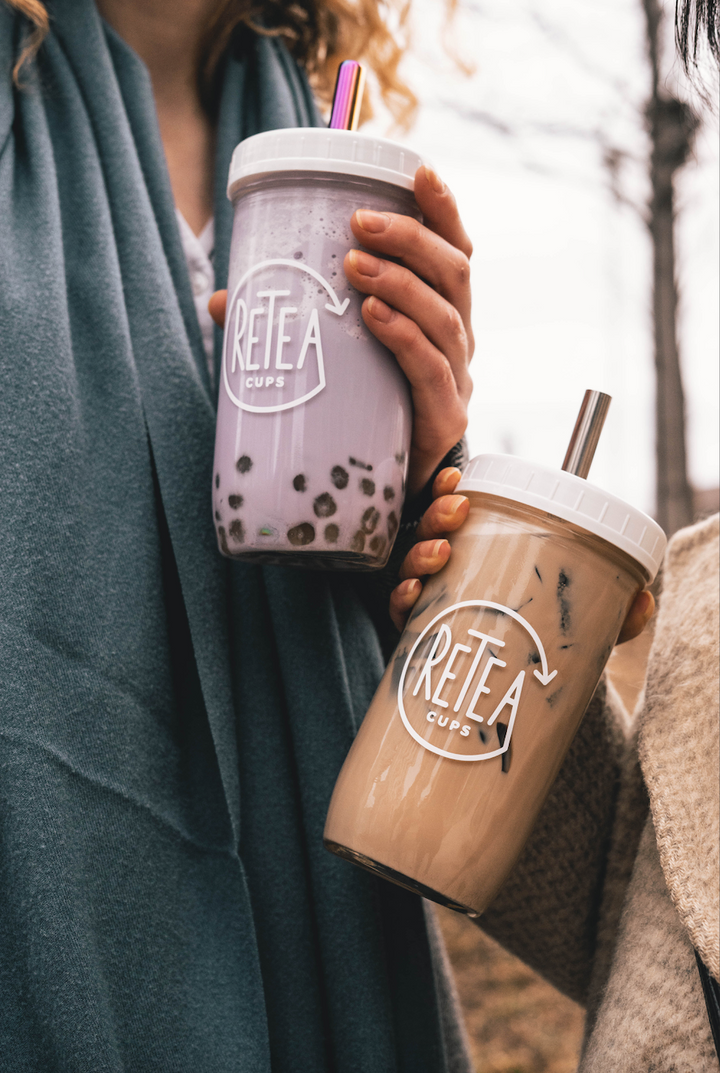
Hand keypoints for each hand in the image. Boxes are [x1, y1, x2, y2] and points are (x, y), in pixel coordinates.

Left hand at [208, 166, 471, 498]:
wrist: (381, 488)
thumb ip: (289, 325)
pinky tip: (373, 316)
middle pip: (454, 274)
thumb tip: (220, 300)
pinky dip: (403, 337)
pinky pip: (431, 370)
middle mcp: (457, 340)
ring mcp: (457, 380)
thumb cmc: (360, 409)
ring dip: (400, 283)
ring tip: (354, 266)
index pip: (455, 252)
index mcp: (439, 313)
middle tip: (358, 223)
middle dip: (410, 239)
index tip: (420, 171)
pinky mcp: (445, 419)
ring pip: (443, 317)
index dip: (443, 210)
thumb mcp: (334, 357)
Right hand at [390, 468, 655, 641]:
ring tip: (441, 551)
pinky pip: (401, 613)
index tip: (457, 478)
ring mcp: (432, 604)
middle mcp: (451, 574)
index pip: (458, 514)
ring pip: (413, 566)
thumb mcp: (582, 623)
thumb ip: (613, 614)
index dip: (449, 490)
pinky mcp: (420, 638)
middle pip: (431, 531)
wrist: (520, 700)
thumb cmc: (544, 643)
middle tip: (459, 510)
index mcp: (482, 556)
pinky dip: (402, 598)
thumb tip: (644, 600)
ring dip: (421, 551)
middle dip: (437, 513)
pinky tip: (413, 593)